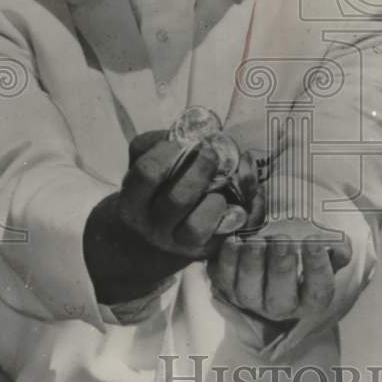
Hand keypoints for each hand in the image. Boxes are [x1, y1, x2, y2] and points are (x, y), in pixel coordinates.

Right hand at [84, 130, 253, 304]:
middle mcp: (155, 227)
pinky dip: (248, 210)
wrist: (142, 246)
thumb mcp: (138, 167)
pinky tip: (248, 194)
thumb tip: (191, 131)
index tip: (181, 143)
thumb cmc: (148, 195)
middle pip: (178, 199)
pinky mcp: (208, 250)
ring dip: (216, 200)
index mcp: (133, 203)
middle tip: (211, 154)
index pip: (147, 174)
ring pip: (200, 226)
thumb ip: (154, 145)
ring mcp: (182, 244)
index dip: (168, 152)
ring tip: (221, 187)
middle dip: (201, 170)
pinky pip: (234, 231)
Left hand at [207, 222, 351, 323]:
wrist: (272, 263)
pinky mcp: (228, 288)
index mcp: (309, 301)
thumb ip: (337, 250)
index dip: (316, 269)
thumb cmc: (302, 257)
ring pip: (249, 291)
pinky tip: (235, 241)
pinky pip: (225, 278)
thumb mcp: (325, 256)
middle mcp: (279, 308)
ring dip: (253, 263)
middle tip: (283, 240)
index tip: (314, 243)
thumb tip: (340, 246)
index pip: (317, 293)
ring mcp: (251, 300)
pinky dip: (228, 259)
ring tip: (258, 240)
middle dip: (281, 267)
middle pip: (281, 298)